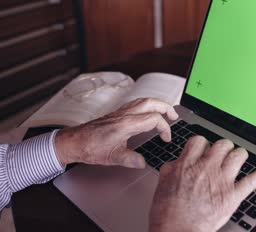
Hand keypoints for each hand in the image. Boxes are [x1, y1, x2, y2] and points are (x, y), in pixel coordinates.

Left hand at [54, 98, 178, 167]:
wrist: (74, 141)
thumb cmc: (90, 148)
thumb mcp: (113, 158)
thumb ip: (131, 160)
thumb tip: (143, 162)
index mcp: (127, 124)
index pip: (154, 119)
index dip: (165, 128)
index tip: (166, 139)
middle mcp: (125, 115)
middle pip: (151, 103)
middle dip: (166, 107)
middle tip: (175, 115)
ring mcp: (120, 112)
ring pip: (143, 100)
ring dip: (157, 104)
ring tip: (165, 111)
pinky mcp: (117, 113)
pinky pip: (136, 103)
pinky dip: (147, 105)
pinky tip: (147, 112)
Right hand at [149, 136, 255, 231]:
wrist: (178, 231)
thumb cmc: (167, 213)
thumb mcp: (161, 184)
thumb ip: (171, 169)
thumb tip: (176, 163)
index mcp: (188, 164)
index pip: (200, 141)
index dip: (203, 145)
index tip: (204, 150)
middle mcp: (206, 168)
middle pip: (222, 144)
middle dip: (222, 148)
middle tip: (221, 155)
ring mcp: (222, 181)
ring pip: (238, 155)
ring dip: (239, 156)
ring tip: (238, 159)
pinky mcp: (232, 196)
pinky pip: (252, 181)